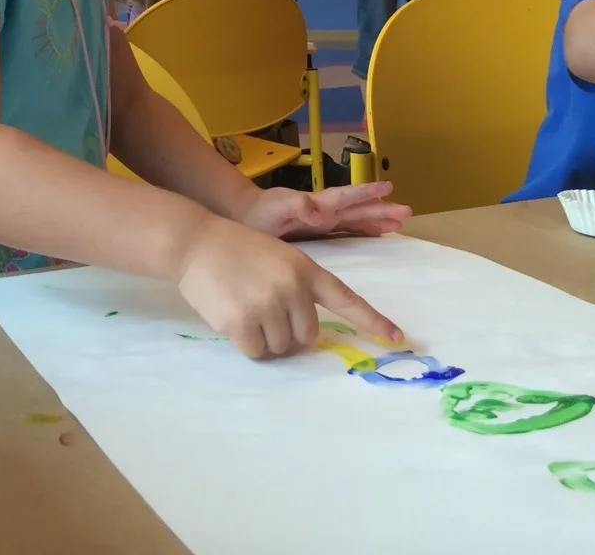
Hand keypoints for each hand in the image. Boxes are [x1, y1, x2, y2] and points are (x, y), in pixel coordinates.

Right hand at [177, 216, 402, 358]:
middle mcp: (293, 287)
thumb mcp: (279, 257)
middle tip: (262, 308)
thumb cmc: (237, 250)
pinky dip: (245, 343)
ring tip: (244, 306)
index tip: (397, 339)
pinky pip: (256, 352)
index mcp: (306, 269)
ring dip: (264, 338)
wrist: (197, 242)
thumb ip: (298, 287)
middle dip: (287, 331)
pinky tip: (232, 316)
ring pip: (281, 347)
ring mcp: (268, 305)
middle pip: (307, 336)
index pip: (346, 298)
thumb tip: (307, 334)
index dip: (371, 321)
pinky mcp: (243, 322)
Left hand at [239, 181, 410, 240]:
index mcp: (316, 204)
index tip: (388, 188)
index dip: (366, 194)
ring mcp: (323, 219)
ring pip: (356, 218)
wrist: (245, 215)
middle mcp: (324, 210)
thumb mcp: (275, 208)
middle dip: (381, 209)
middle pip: (357, 209)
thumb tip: (318, 210)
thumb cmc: (259, 212)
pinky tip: (377, 233)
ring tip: (400, 222)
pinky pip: (347, 229)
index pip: (345, 198)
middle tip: (407, 211)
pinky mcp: (319, 230)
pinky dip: (364, 230)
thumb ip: (296, 206)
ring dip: (377, 219)